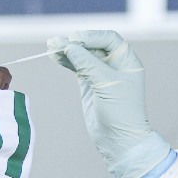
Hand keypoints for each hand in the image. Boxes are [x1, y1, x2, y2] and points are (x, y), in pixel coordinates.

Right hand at [49, 30, 169, 177]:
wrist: (119, 140)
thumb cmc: (121, 111)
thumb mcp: (106, 84)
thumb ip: (88, 63)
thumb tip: (69, 46)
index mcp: (127, 61)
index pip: (108, 39)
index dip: (91, 37)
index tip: (75, 40)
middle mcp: (115, 65)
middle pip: (93, 46)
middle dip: (75, 43)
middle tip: (56, 43)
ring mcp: (101, 74)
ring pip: (83, 56)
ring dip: (67, 51)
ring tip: (50, 47)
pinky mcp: (90, 85)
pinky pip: (77, 67)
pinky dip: (67, 62)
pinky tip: (55, 57)